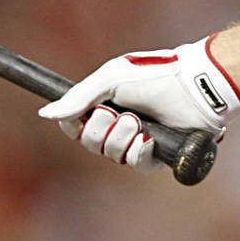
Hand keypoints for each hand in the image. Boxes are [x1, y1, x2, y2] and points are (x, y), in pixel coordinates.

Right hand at [37, 37, 239, 169]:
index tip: (86, 115)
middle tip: (121, 115)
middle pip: (89, 143)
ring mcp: (137, 140)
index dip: (75, 125)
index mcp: (105, 103)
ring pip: (111, 155)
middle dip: (102, 130)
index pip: (74, 125)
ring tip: (138, 123)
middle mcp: (118, 123)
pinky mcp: (156, 154)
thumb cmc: (154, 76)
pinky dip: (139, 152)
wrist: (194, 88)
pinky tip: (150, 139)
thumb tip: (45, 114)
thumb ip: (78, 98)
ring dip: (121, 139)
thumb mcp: (111, 78)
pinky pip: (135, 164)